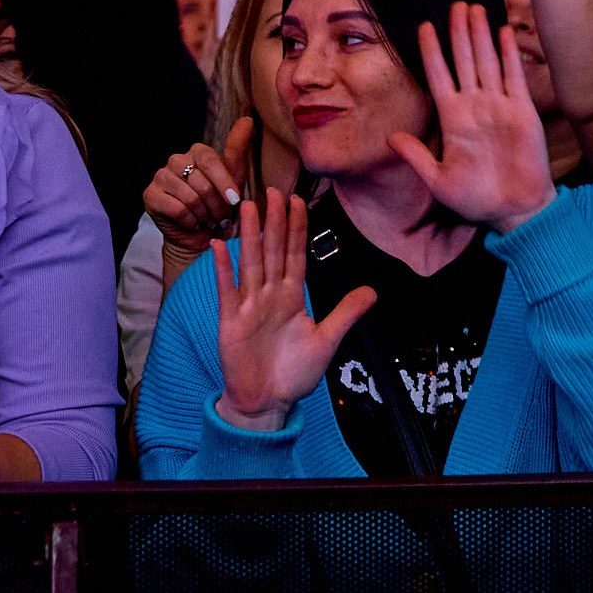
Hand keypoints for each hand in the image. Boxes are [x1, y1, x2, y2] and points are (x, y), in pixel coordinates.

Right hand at [145, 117, 255, 259]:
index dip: (224, 182)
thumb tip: (248, 119)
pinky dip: (190, 221)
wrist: (201, 238)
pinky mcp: (150, 196)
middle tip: (220, 217)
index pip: (210, 160)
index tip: (235, 200)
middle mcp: (176, 160)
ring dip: (204, 215)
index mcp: (197, 152)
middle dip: (216, 206)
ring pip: (190, 197)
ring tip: (208, 221)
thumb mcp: (234, 181)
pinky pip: (177, 209)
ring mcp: (160, 176)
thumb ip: (237, 151)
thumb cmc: (219, 208)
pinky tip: (192, 224)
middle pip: (201, 182)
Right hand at [212, 187, 378, 432]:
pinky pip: (227, 290)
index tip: (297, 200)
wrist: (267, 403)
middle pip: (272, 250)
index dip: (296, 228)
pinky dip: (223, 268)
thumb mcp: (327, 340)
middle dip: (273, 220)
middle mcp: (270, 295)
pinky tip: (219, 245)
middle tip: (272, 189)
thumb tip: (373, 290)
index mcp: (292, 297)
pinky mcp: (231, 321)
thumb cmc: (294, 373)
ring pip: (250, 262)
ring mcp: (249, 306)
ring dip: (248, 235)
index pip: (295, 254)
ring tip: (247, 206)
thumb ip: (346, 313)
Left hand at [388, 2, 558, 232]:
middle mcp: (475, 107)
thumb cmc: (476, 199)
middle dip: (458, 32)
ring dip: (480, 34)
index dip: (431, 51)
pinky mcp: (522, 111)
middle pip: (463, 60)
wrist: (514, 211)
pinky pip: (514, 76)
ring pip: (487, 61)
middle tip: (454, 4)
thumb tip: (390, 137)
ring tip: (474, 7)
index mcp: (453, 119)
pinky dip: (508, 54)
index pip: (439, 76)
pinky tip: (502, 32)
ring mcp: (499, 106)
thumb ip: (416, 156)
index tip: (423, 27)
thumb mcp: (438, 180)